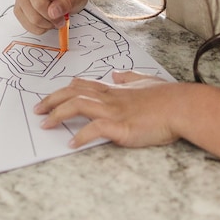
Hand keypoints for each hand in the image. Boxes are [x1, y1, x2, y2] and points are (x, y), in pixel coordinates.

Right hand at [13, 0, 89, 33]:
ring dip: (48, 24)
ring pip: (33, 17)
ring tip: (55, 19)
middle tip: (63, 17)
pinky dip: (41, 29)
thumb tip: (53, 13)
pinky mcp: (17, 7)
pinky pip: (27, 25)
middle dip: (55, 16)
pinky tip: (47, 22)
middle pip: (39, 4)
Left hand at [34, 71, 183, 148]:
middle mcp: (110, 97)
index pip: (82, 86)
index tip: (50, 98)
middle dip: (51, 101)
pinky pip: (94, 129)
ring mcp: (114, 111)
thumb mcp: (145, 81)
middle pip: (72, 93)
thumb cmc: (168, 97)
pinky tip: (71, 144)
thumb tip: (117, 75)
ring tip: (45, 125)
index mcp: (114, 89)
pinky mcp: (121, 126)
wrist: (182, 106)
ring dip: (57, 115)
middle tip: (37, 111)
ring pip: (78, 106)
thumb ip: (129, 78)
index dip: (63, 91)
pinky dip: (81, 136)